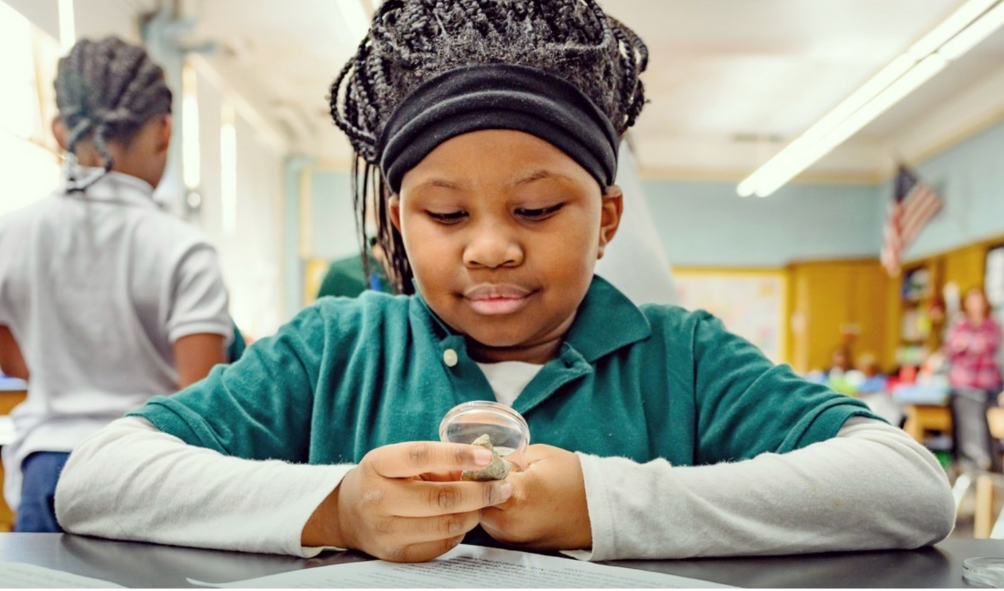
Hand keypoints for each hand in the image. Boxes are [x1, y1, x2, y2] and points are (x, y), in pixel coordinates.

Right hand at [301, 441, 512, 561]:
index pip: (421, 456)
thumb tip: (483, 463)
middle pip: (440, 498)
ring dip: (474, 513)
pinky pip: (440, 544)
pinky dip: (460, 531)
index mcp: (378, 465)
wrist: (348, 513)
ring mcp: (385, 530)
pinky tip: (464, 520)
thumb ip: (437, 462)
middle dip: (480, 492)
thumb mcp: (399, 460)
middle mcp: (378, 498)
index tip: (487, 456)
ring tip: (486, 503)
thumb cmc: (383, 479)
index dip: (457, 455)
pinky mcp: (395, 554)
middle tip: (503, 487)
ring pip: (445, 524)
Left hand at [479, 444, 590, 550]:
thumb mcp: (539, 455)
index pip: (475, 479)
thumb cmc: (574, 478)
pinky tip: (508, 500)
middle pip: (472, 501)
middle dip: (473, 485)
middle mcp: (510, 521)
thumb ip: (508, 458)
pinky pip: (493, 525)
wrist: (600, 510)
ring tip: (498, 484)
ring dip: (483, 499)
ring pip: (480, 515)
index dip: (472, 466)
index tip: (472, 457)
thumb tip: (487, 460)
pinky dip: (495, 512)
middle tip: (482, 469)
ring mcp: (512, 537)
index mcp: (516, 495)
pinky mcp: (516, 545)